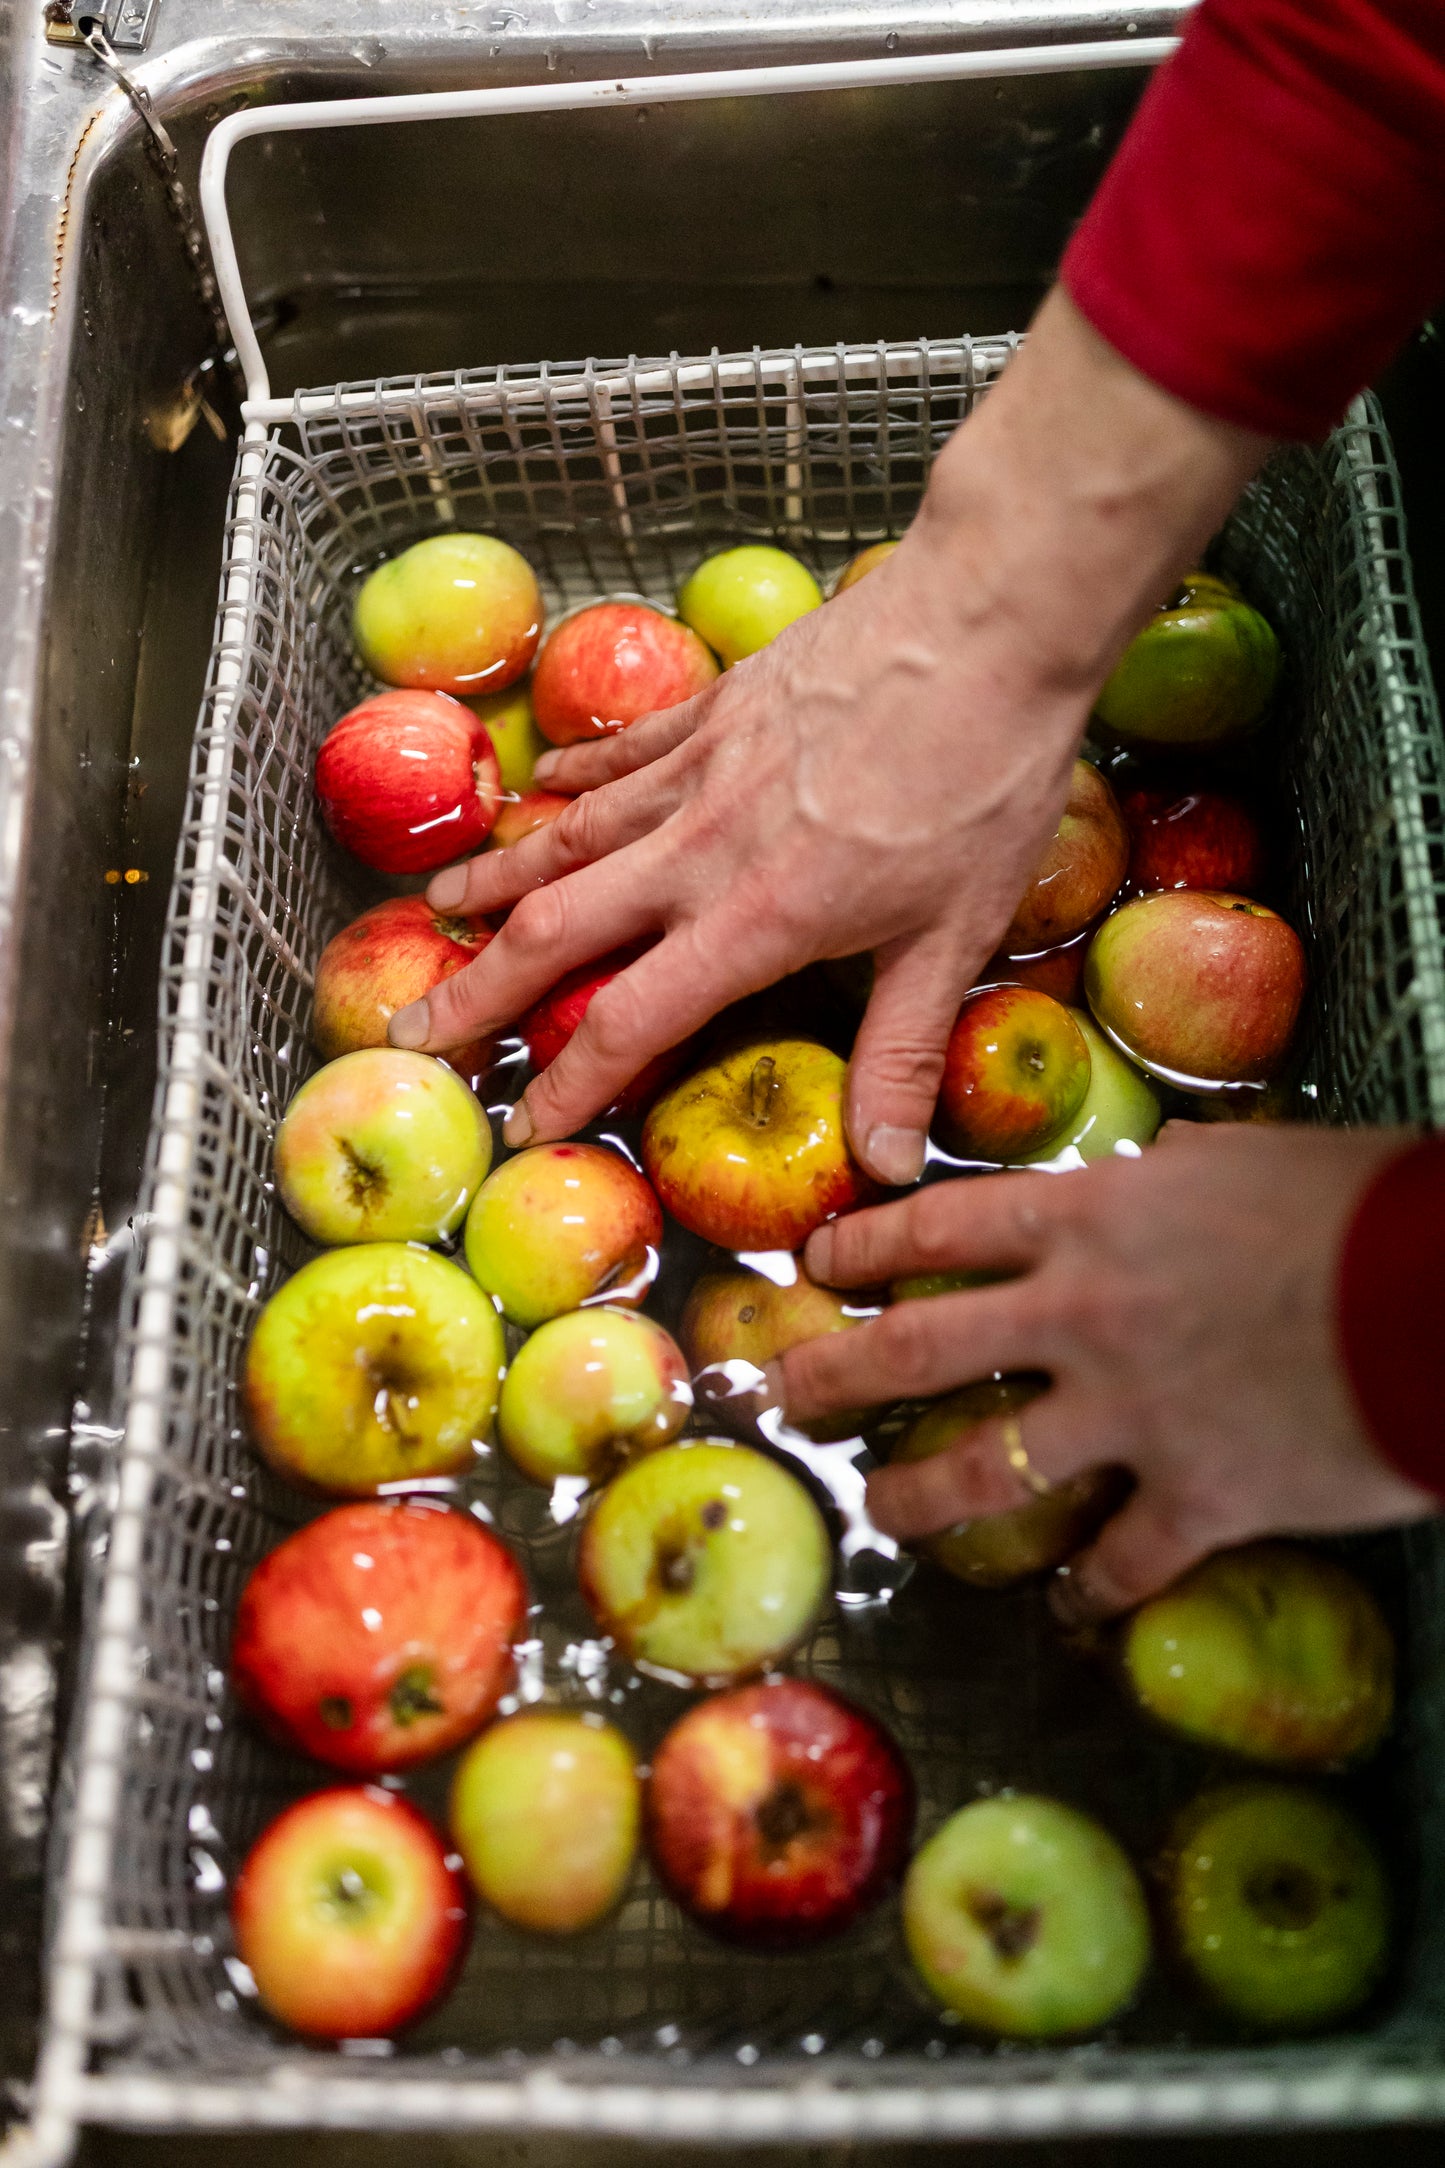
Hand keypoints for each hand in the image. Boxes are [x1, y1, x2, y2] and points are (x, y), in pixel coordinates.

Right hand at [390, 291, 1270, 1179]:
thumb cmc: (981, 785)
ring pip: (568, 835)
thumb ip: (903, 1051)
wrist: (986, 625)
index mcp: (756, 918)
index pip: (632, 1020)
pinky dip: (572, 776)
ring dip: (498, 880)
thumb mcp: (954, 936)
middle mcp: (700, 849)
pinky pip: (620, 751)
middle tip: (417, 1029)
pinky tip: (538, 788)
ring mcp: (697, 770)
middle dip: (480, 987)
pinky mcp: (714, 707)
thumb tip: (887, 1166)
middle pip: (559, 928)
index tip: (522, 1124)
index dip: (570, 1083)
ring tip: (437, 913)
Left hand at [772, 1123, 1432, 1618]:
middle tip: (784, 1394)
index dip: (863, 1247)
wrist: (1441, 1297)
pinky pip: (1116, 1562)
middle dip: (833, 1374)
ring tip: (878, 1511)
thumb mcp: (1247, 1160)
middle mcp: (1081, 1315)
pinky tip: (1067, 1611)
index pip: (938, 1227)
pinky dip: (1087, 1593)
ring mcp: (1128, 1412)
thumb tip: (1154, 1169)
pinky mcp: (1194, 1497)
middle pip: (916, 1349)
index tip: (815, 1265)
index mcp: (1089, 1218)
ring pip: (981, 1468)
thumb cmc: (1359, 1206)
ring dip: (914, 1495)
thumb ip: (1173, 1175)